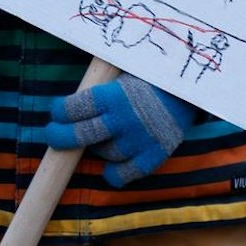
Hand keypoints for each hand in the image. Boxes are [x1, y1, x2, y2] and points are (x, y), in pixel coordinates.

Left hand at [46, 75, 194, 186]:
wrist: (193, 88)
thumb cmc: (154, 75)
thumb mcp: (126, 71)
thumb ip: (104, 86)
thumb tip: (74, 99)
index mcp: (115, 96)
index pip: (75, 108)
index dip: (59, 111)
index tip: (56, 112)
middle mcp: (124, 121)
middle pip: (80, 136)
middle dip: (59, 136)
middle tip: (51, 134)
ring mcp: (139, 141)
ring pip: (103, 154)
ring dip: (97, 147)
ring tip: (102, 136)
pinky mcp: (154, 156)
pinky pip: (123, 175)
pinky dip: (113, 173)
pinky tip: (111, 164)